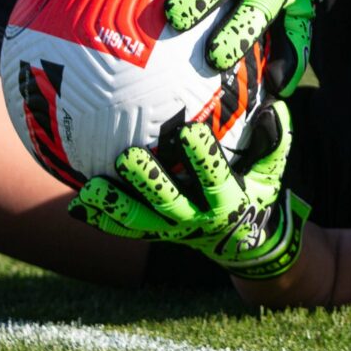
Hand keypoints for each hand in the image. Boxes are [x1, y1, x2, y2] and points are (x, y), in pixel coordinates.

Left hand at [69, 102, 310, 280]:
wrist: (242, 243)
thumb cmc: (257, 192)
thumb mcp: (273, 172)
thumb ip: (275, 141)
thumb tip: (273, 107)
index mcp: (228, 202)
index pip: (215, 179)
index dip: (203, 157)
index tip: (190, 130)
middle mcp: (196, 219)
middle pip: (168, 204)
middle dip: (148, 181)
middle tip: (127, 156)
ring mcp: (171, 230)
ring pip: (138, 221)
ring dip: (113, 205)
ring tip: (89, 187)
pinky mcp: (153, 233)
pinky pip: (124, 229)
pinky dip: (100, 218)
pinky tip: (75, 204)